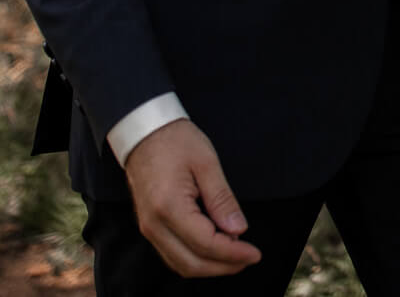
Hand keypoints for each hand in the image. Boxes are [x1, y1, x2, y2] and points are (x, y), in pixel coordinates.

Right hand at [123, 120, 261, 277]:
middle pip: (192, 263)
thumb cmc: (175, 141)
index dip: (233, 253)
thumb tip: (238, 230)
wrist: (144, 132)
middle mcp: (154, 224)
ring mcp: (149, 228)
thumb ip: (222, 199)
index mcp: (169, 206)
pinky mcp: (149, 227)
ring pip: (181, 265)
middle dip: (224, 266)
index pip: (206, 244)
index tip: (255, 253)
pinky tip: (215, 249)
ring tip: (236, 257)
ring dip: (210, 267)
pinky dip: (195, 259)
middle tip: (249, 258)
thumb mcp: (207, 163)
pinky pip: (172, 255)